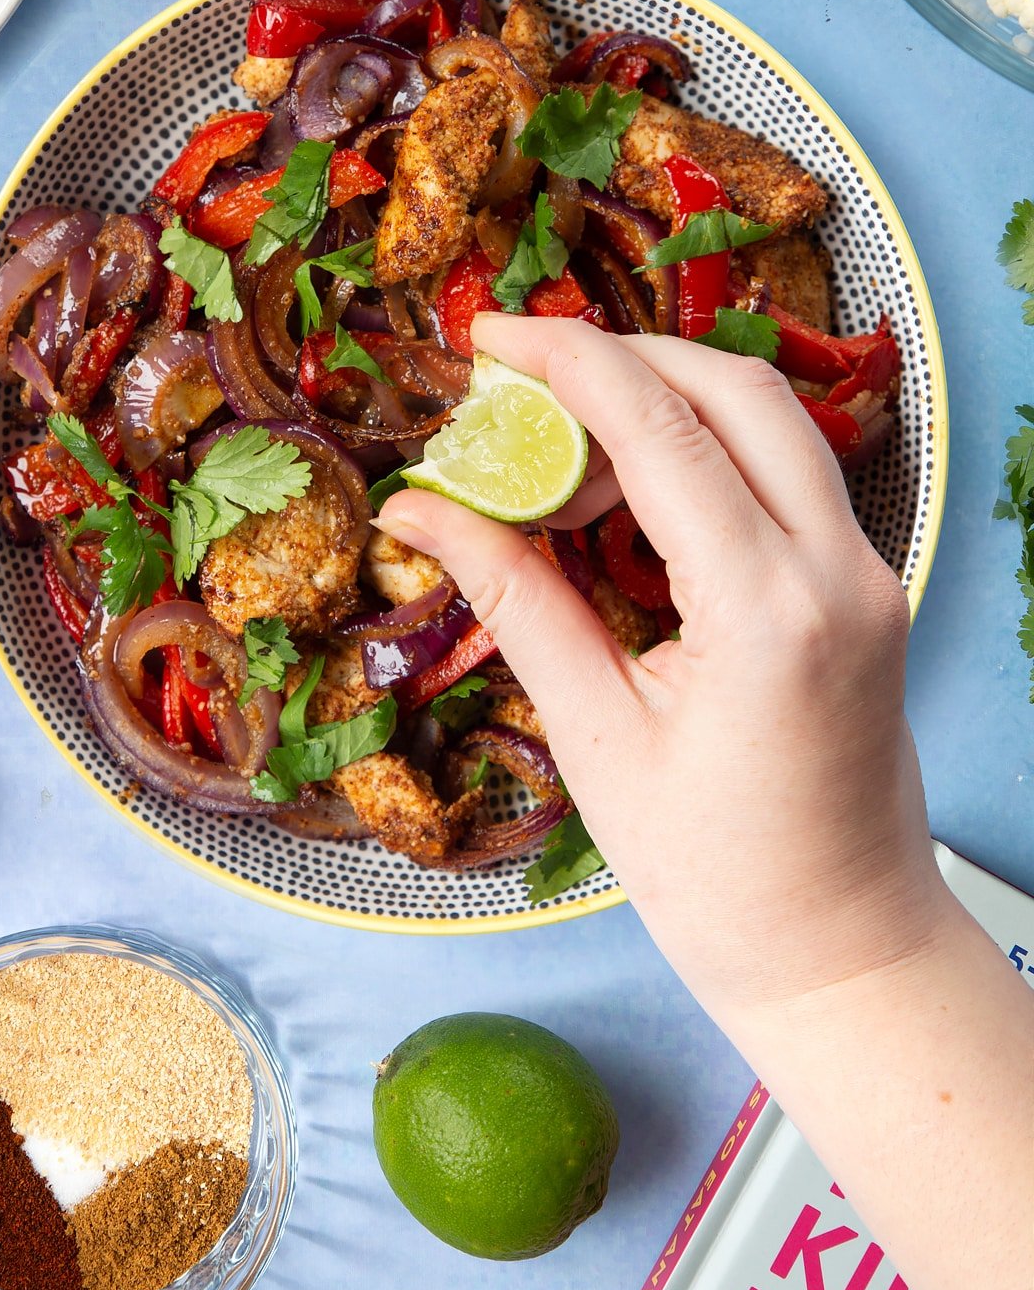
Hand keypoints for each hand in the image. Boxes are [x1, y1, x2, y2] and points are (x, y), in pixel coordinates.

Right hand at [379, 313, 949, 1023]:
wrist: (844, 952)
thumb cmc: (719, 879)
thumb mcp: (597, 739)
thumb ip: (515, 601)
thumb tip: (421, 512)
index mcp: (768, 612)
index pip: (662, 429)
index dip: (567, 361)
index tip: (489, 337)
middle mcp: (839, 571)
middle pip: (734, 388)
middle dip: (621, 359)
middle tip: (522, 382)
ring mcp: (868, 574)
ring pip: (770, 419)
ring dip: (665, 403)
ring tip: (564, 465)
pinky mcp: (865, 586)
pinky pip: (785, 474)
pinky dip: (705, 454)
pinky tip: (630, 499)